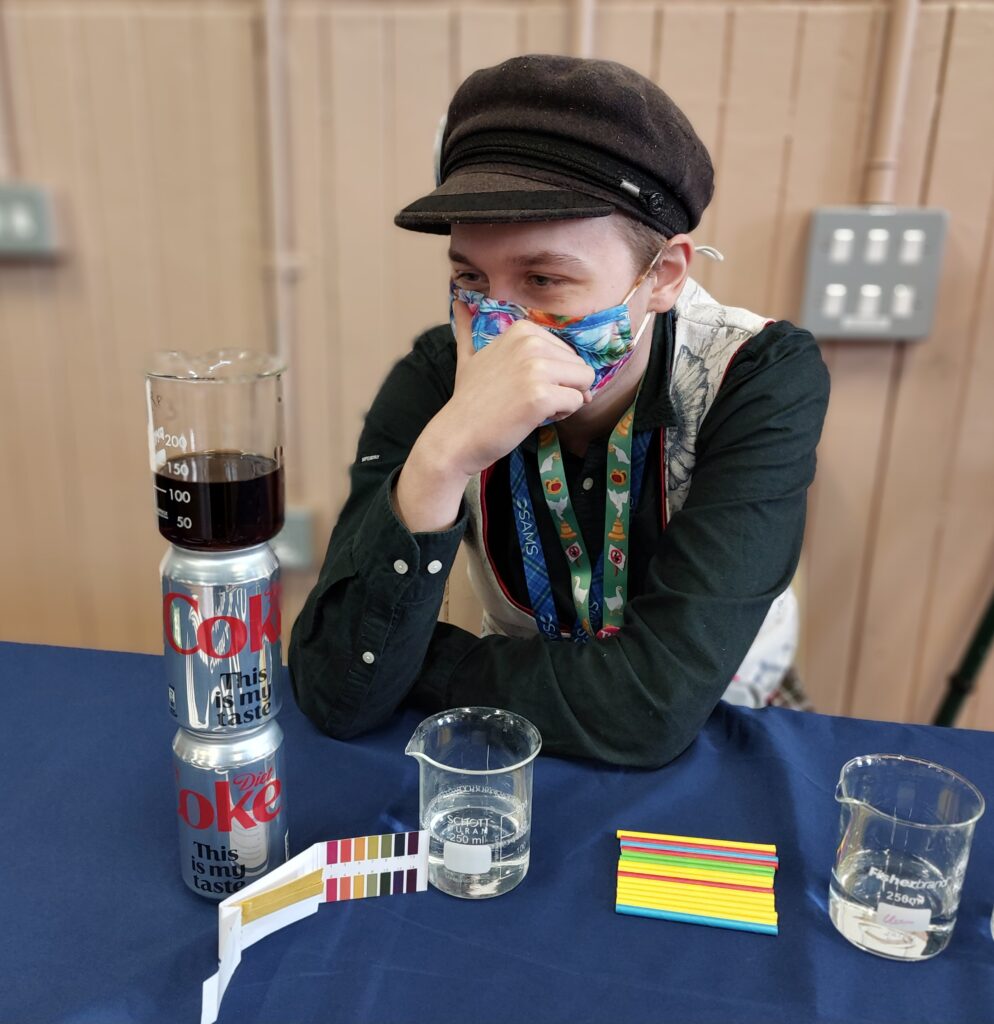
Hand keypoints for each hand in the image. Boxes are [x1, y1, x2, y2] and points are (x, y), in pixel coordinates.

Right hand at [427, 300, 594, 477]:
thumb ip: (467, 328)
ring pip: (583, 383)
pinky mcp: (541, 396)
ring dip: (565, 401)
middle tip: (528, 399)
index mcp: (522, 330)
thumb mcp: (468, 356)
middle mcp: (530, 343)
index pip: (568, 351)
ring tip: (533, 408)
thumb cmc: (468, 400)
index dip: (554, 374)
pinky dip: (562, 415)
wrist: (457, 435)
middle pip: (580, 367)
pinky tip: (534, 418)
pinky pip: (576, 403)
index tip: (525, 385)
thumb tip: (457, 301)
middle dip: (563, 387)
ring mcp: (536, 369)